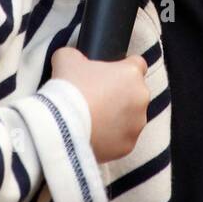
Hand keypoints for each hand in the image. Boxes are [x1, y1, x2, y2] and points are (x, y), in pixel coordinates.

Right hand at [51, 46, 149, 162]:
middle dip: (119, 94)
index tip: (108, 74)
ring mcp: (136, 125)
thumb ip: (76, 55)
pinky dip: (111, 137)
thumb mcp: (66, 58)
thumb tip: (74, 59)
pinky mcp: (128, 146)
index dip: (121, 67)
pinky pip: (121, 138)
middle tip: (95, 97)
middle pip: (134, 93)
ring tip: (92, 118)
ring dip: (117, 117)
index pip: (137, 64)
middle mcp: (141, 98)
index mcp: (131, 74)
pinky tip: (93, 134)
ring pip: (130, 117)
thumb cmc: (68, 89)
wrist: (61, 127)